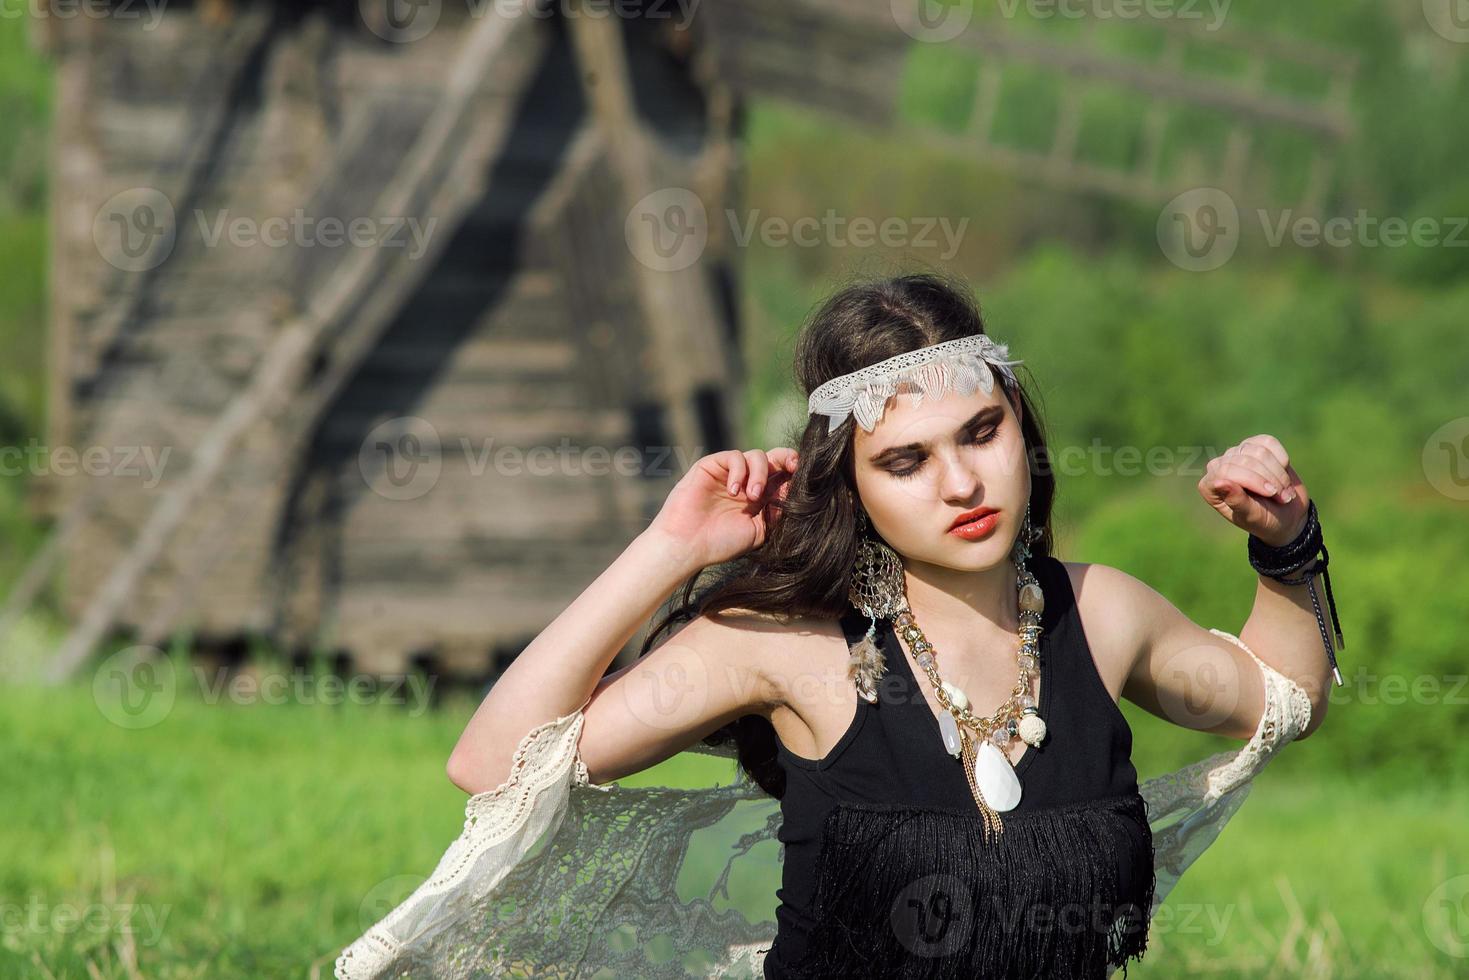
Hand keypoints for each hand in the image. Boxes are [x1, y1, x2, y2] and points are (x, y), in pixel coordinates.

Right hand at [646, 448, 799, 568]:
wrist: (688, 546)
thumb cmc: (721, 543)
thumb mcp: (759, 531)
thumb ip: (778, 512)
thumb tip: (799, 495)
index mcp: (761, 497)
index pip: (783, 476)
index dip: (796, 472)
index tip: (805, 477)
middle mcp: (748, 482)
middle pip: (774, 458)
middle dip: (787, 458)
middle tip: (793, 467)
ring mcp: (729, 473)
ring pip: (756, 455)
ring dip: (760, 473)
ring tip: (753, 496)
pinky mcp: (711, 466)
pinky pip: (733, 457)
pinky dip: (739, 471)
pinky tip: (734, 491)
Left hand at [1198, 434, 1309, 546]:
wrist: (1287, 515)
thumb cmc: (1264, 520)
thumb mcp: (1251, 515)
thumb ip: (1235, 500)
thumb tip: (1219, 481)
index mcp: (1210, 486)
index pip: (1226, 471)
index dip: (1253, 480)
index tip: (1271, 493)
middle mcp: (1219, 467)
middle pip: (1244, 460)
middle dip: (1269, 479)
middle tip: (1283, 498)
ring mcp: (1236, 454)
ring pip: (1259, 451)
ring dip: (1278, 473)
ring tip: (1284, 491)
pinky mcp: (1254, 445)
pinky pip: (1268, 442)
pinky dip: (1281, 458)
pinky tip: (1283, 471)